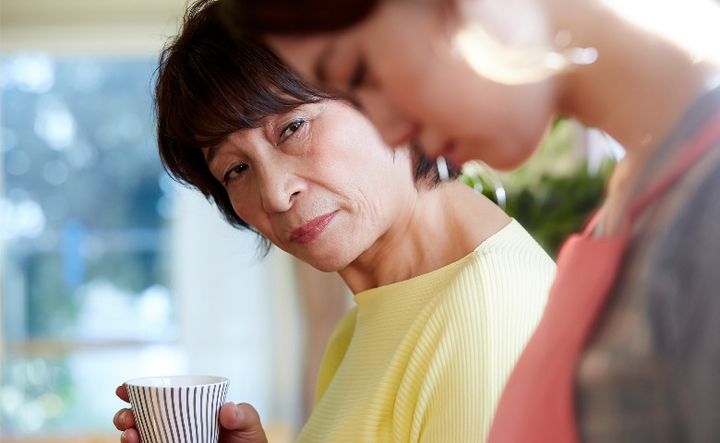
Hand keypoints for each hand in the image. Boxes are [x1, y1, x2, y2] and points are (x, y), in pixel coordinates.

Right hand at [113, 384, 267, 442]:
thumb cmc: (248, 441)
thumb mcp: (249, 423)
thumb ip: (243, 414)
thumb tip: (227, 409)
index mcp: (188, 408)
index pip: (159, 397)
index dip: (136, 392)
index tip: (122, 389)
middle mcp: (173, 426)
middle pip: (140, 417)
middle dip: (125, 413)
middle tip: (127, 416)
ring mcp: (169, 442)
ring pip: (137, 437)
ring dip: (126, 433)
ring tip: (130, 433)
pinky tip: (135, 441)